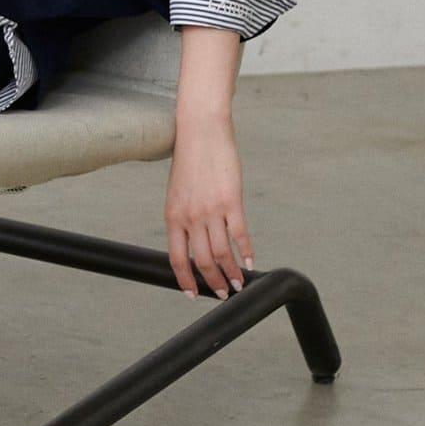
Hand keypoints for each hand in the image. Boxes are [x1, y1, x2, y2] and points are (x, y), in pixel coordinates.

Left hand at [165, 109, 254, 299]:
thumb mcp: (177, 192)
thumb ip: (183, 216)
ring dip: (233, 273)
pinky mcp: (232, 201)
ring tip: (239, 284)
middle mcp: (190, 217)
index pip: (177, 258)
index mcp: (172, 216)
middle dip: (214, 282)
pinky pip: (241, 235)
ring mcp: (212, 210)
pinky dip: (247, 252)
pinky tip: (251, 262)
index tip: (192, 293)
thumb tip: (194, 240)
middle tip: (223, 293)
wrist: (200, 132)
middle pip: (203, 261)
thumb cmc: (188, 159)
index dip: (185, 279)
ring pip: (223, 254)